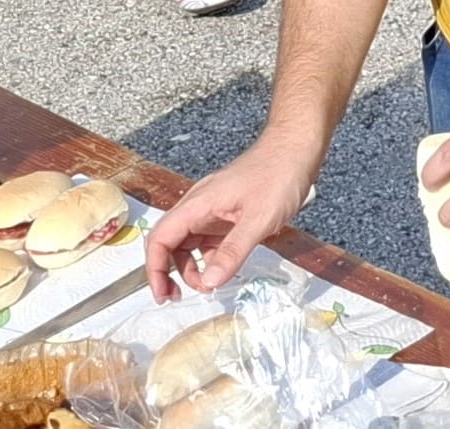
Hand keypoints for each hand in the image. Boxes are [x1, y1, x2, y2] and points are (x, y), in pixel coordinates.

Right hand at [143, 136, 315, 298]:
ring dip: (191, 267)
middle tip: (178, 298)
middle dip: (169, 272)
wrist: (294, 151)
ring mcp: (212, 211)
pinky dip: (211, 259)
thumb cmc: (277, 175)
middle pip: (169, 243)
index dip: (155, 268)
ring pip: (188, 244)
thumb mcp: (258, 219)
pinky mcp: (225, 215)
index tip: (162, 294)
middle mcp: (199, 207)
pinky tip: (226, 269)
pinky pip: (208, 241)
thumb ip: (233, 251)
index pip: (160, 238)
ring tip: (209, 285)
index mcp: (197, 204)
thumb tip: (210, 281)